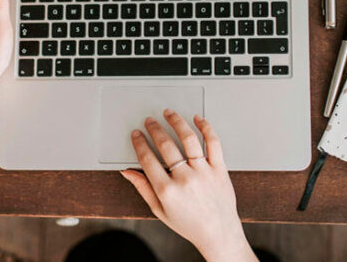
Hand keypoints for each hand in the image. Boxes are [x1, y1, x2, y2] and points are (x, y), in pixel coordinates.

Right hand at [120, 110, 256, 261]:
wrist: (218, 233)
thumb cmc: (190, 224)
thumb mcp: (159, 210)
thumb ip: (143, 188)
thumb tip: (127, 172)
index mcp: (167, 191)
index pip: (148, 158)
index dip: (139, 143)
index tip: (136, 135)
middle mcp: (185, 179)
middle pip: (166, 145)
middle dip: (154, 129)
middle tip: (150, 121)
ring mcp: (204, 172)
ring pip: (188, 139)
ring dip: (176, 122)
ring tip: (169, 114)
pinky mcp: (219, 169)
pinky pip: (213, 143)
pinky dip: (206, 128)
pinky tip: (198, 119)